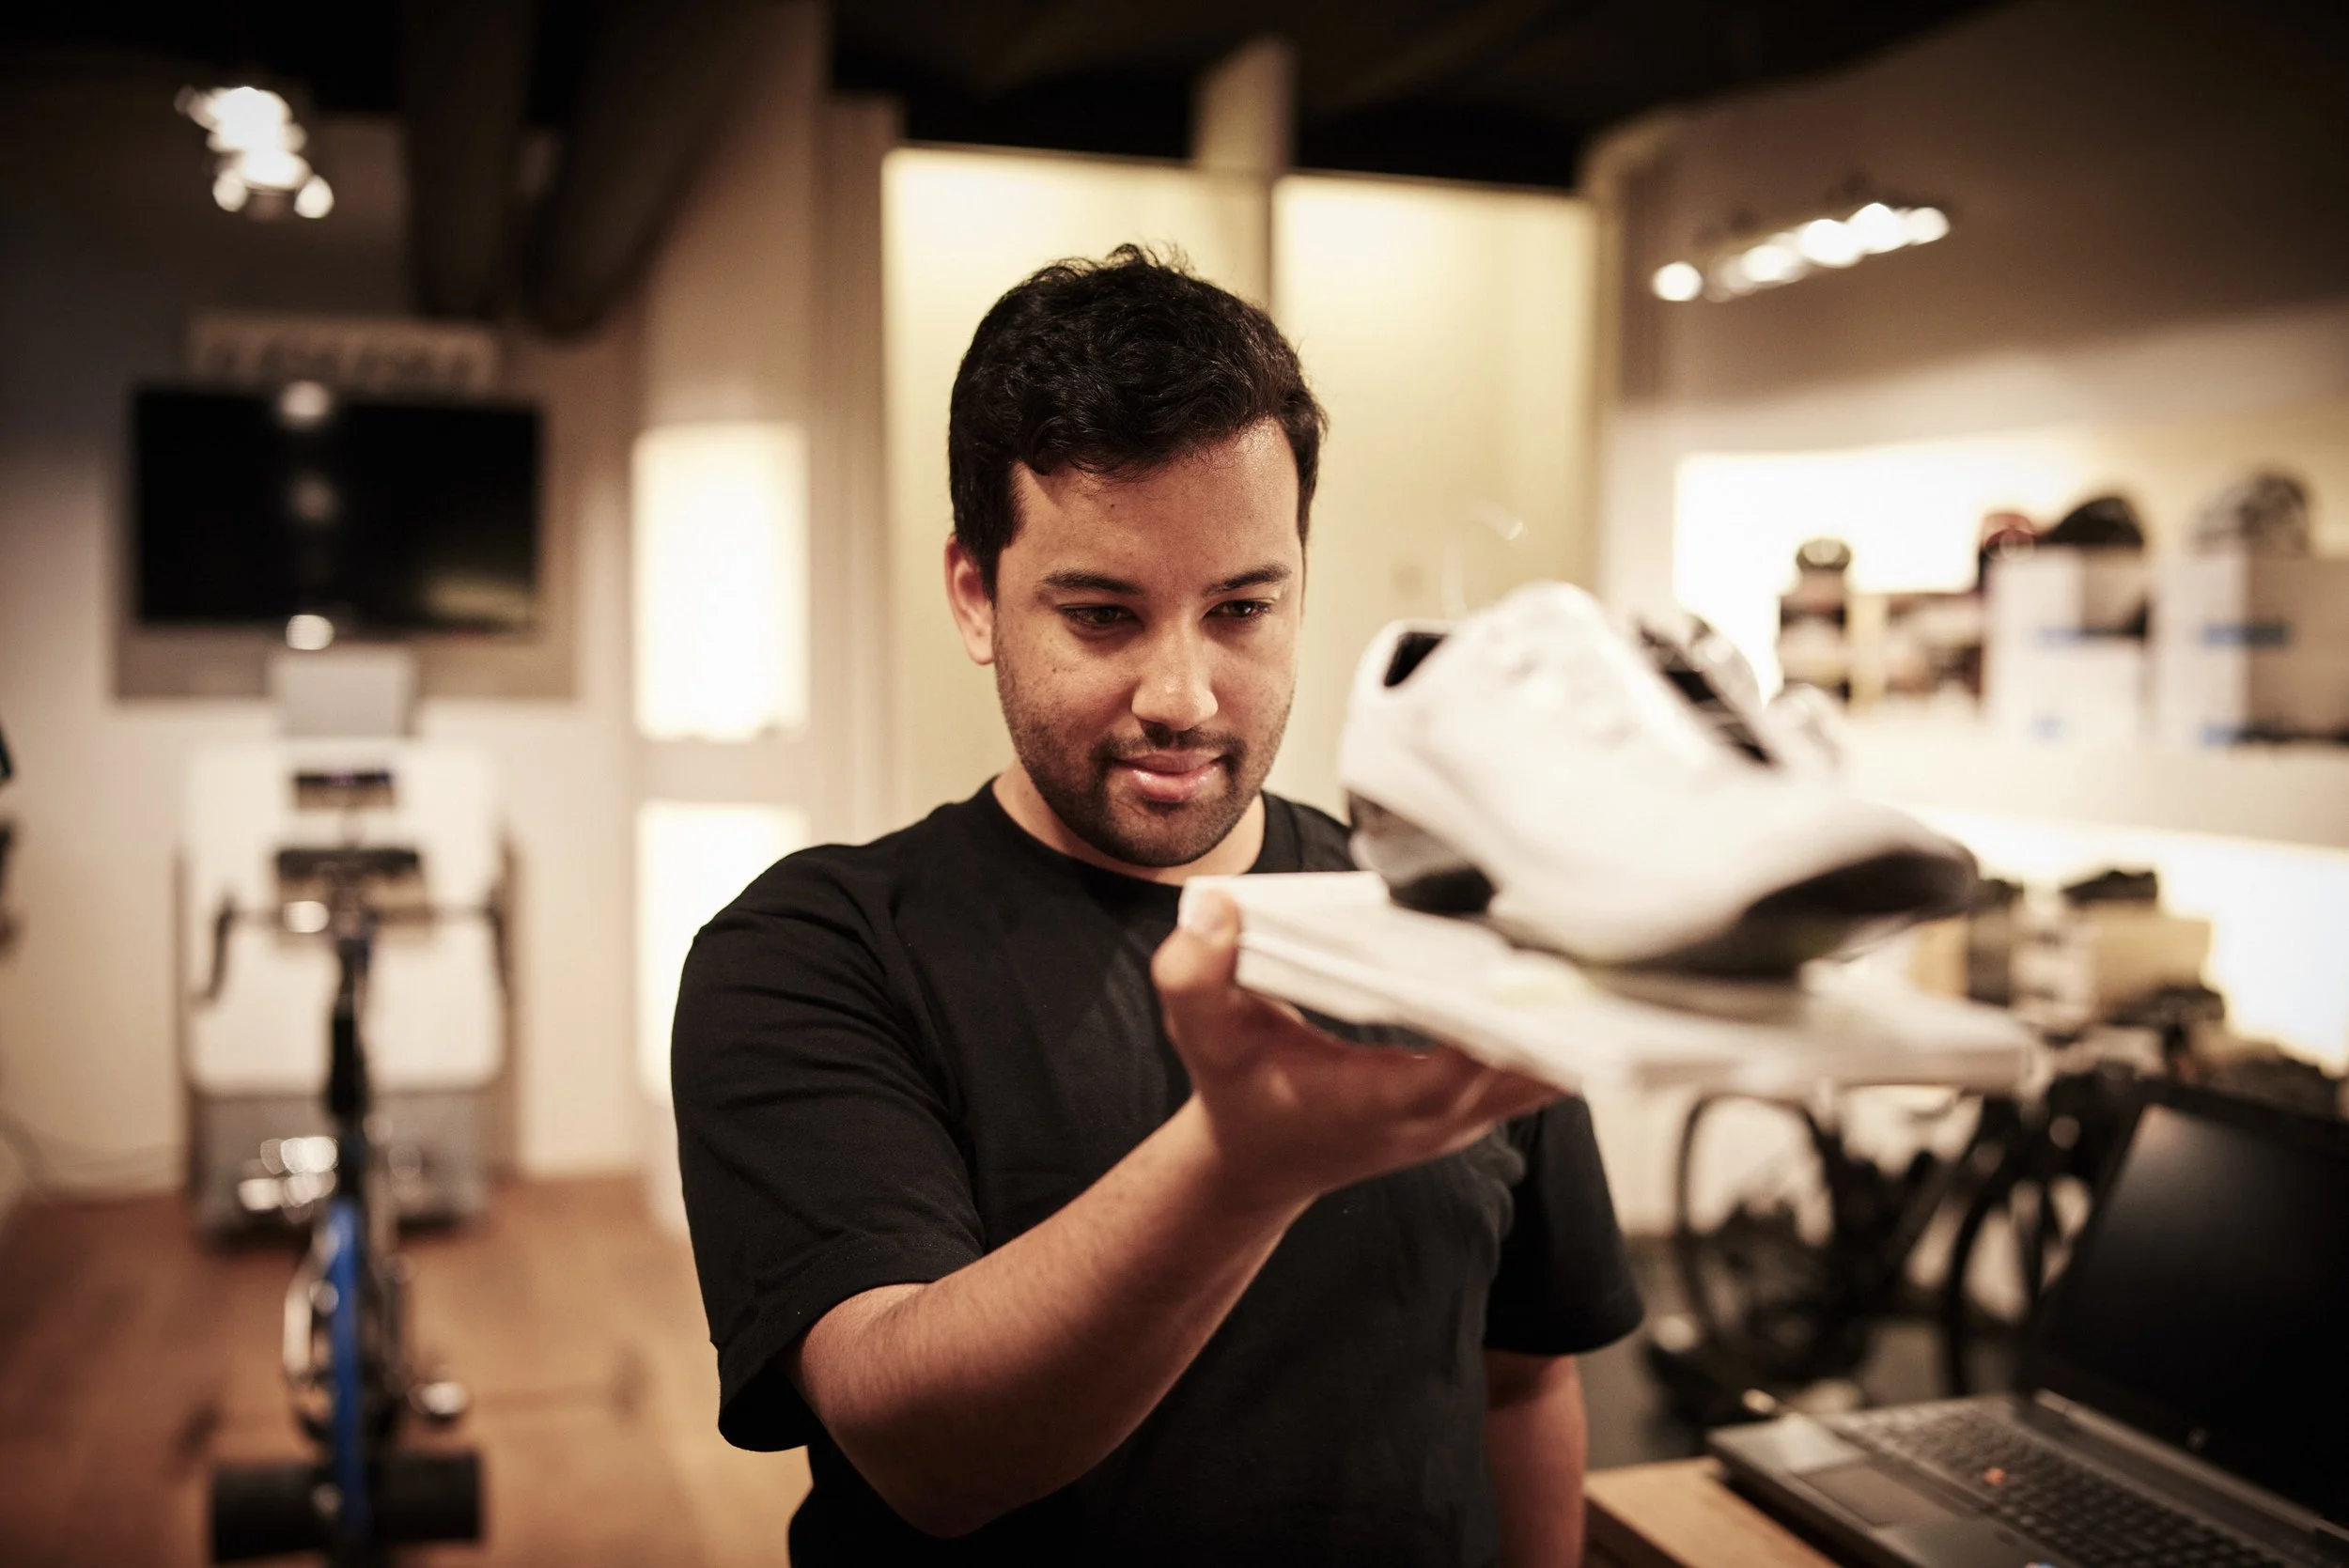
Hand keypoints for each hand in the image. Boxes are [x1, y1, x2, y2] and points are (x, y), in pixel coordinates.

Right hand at [1151, 891, 1559, 1212]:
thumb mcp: (1201, 1035)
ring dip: (1569, 1017)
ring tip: (1591, 940)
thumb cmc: (1240, 1091)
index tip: (1524, 980)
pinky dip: (1560, 1024)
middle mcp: (1434, 1116)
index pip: (1450, 1075)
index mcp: (1374, 1103)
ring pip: (1549, 1070)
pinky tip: (1572, 967)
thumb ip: (1194, 977)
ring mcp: (1464, 1114)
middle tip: (1583, 936)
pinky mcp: (1477, 1101)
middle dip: (1555, 1012)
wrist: (1260, 1159)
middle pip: (1525, 1070)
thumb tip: (1219, 914)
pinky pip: (1542, 1065)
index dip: (1492, 1034)